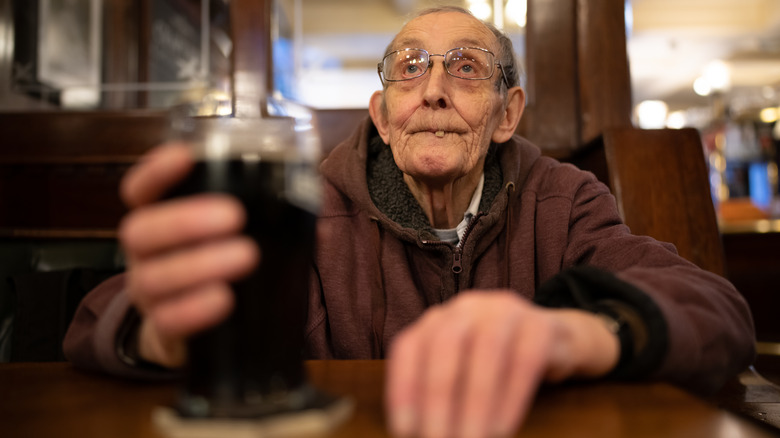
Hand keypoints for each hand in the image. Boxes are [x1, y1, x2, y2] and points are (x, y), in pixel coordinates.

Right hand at [119, 143, 258, 367]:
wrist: (201, 332)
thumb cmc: (221, 266)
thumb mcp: (236, 238)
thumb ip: (267, 220)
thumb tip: (318, 219)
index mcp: (160, 220)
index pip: (141, 190)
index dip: (156, 171)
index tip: (185, 156)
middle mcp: (145, 255)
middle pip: (139, 232)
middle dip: (184, 221)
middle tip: (234, 216)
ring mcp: (148, 294)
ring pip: (152, 278)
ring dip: (199, 265)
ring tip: (246, 256)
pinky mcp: (162, 331)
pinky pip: (167, 322)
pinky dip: (195, 309)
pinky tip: (224, 299)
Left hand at [385, 291, 619, 437]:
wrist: (555, 343)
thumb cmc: (497, 367)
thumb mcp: (462, 375)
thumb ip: (439, 396)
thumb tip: (418, 435)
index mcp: (438, 320)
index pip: (410, 346)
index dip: (403, 387)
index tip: (405, 430)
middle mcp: (466, 308)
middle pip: (444, 343)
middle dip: (438, 396)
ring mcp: (505, 311)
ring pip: (486, 348)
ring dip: (476, 401)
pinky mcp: (542, 324)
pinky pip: (526, 358)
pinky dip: (512, 398)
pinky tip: (503, 429)